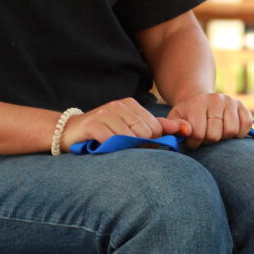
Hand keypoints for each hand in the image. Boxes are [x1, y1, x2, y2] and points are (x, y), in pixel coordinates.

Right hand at [59, 98, 190, 152]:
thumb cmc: (105, 132)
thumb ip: (158, 127)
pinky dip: (111, 148)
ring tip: (114, 145)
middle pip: (145, 133)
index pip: (156, 127)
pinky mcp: (93, 124)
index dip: (151, 140)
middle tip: (123, 145)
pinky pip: (112, 141)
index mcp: (131, 105)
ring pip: (130, 137)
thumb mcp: (132, 127)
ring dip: (124, 147)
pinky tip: (104, 146)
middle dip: (138, 144)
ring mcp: (105, 113)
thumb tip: (184, 128)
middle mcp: (119, 105)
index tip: (138, 142)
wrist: (69, 131)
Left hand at [167, 93, 252, 149]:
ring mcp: (231, 102)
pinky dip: (239, 133)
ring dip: (223, 138)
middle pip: (215, 135)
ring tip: (216, 133)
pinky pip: (246, 125)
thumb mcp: (176, 118)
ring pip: (232, 131)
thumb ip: (176, 126)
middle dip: (209, 141)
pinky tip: (228, 132)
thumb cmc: (188, 115)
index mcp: (198, 103)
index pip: (199, 133)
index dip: (194, 143)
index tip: (192, 140)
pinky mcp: (243, 107)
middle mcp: (216, 99)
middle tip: (205, 137)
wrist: (200, 101)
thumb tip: (186, 130)